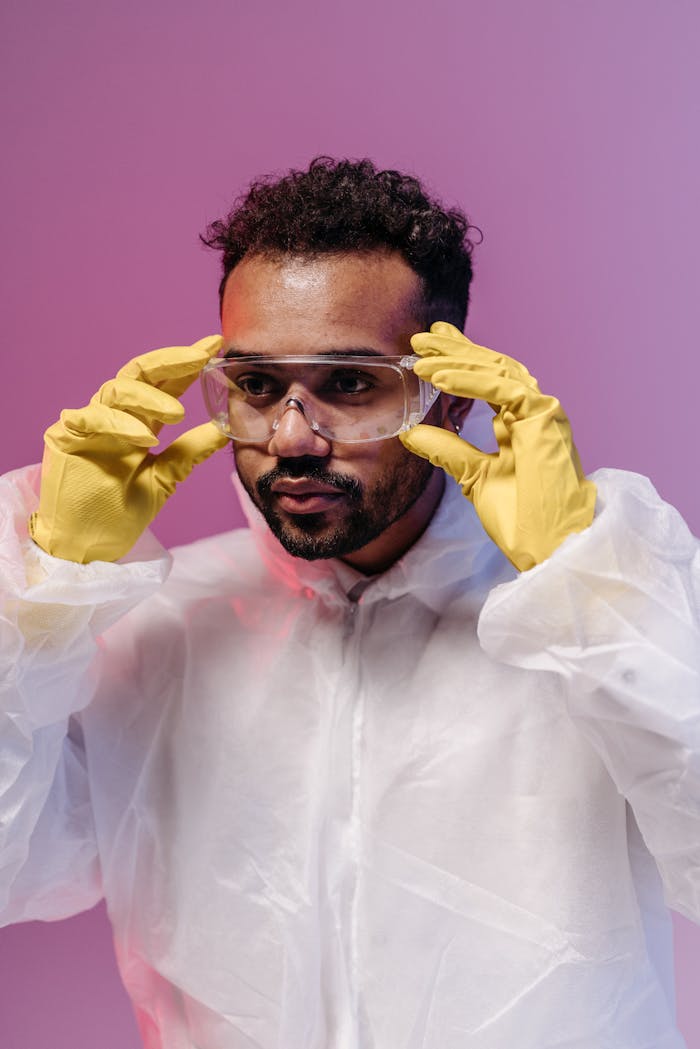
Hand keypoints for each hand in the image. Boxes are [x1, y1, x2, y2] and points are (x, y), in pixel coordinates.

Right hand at [29, 336, 228, 562]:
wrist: (87, 546)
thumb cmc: (120, 512)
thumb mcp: (166, 478)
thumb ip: (191, 451)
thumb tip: (224, 427)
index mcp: (138, 423)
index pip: (164, 384)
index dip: (188, 363)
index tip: (215, 345)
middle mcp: (113, 416)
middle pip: (140, 374)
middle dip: (172, 361)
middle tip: (200, 355)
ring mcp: (88, 424)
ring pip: (117, 390)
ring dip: (149, 397)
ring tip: (178, 413)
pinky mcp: (64, 437)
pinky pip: (90, 417)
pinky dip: (119, 424)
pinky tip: (143, 437)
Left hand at [399, 322, 596, 570]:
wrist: (550, 545)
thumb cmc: (522, 516)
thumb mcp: (472, 476)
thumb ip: (447, 450)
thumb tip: (411, 432)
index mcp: (519, 422)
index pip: (487, 380)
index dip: (459, 360)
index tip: (428, 349)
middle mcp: (532, 412)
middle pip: (491, 367)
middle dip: (455, 350)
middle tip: (420, 337)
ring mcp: (542, 413)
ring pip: (497, 371)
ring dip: (457, 362)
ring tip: (422, 357)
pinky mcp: (545, 418)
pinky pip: (503, 389)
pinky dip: (470, 381)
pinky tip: (441, 378)